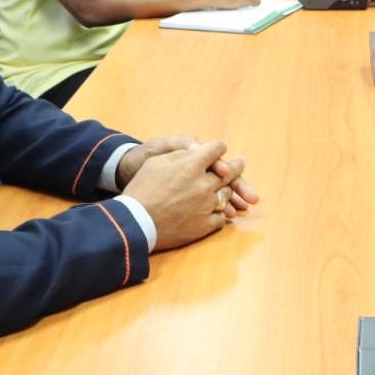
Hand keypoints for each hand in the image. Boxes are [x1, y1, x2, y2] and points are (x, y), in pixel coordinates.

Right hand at [115, 137, 258, 213]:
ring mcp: (206, 206)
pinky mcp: (204, 226)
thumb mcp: (156, 162)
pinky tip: (218, 210)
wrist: (135, 223)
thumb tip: (197, 151)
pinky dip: (221, 212)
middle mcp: (204, 184)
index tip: (219, 149)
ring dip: (226, 189)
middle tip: (239, 164)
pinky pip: (222, 217)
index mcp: (192, 166)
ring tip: (226, 188)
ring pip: (227, 194)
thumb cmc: (141, 189)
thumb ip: (180, 154)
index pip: (217, 149)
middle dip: (235, 166)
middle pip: (230, 172)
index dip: (218, 148)